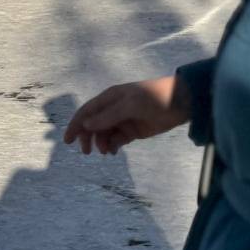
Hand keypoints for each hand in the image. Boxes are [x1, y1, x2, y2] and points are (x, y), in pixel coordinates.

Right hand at [64, 76, 190, 155]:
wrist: (181, 103)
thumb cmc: (154, 98)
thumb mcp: (130, 104)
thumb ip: (108, 115)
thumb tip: (86, 124)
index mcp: (110, 98)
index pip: (87, 112)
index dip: (75, 125)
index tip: (68, 141)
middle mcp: (113, 109)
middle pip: (93, 125)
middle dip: (88, 138)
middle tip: (87, 152)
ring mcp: (123, 120)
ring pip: (104, 134)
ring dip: (101, 143)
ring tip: (106, 152)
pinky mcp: (133, 131)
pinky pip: (117, 140)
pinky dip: (113, 146)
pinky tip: (114, 151)